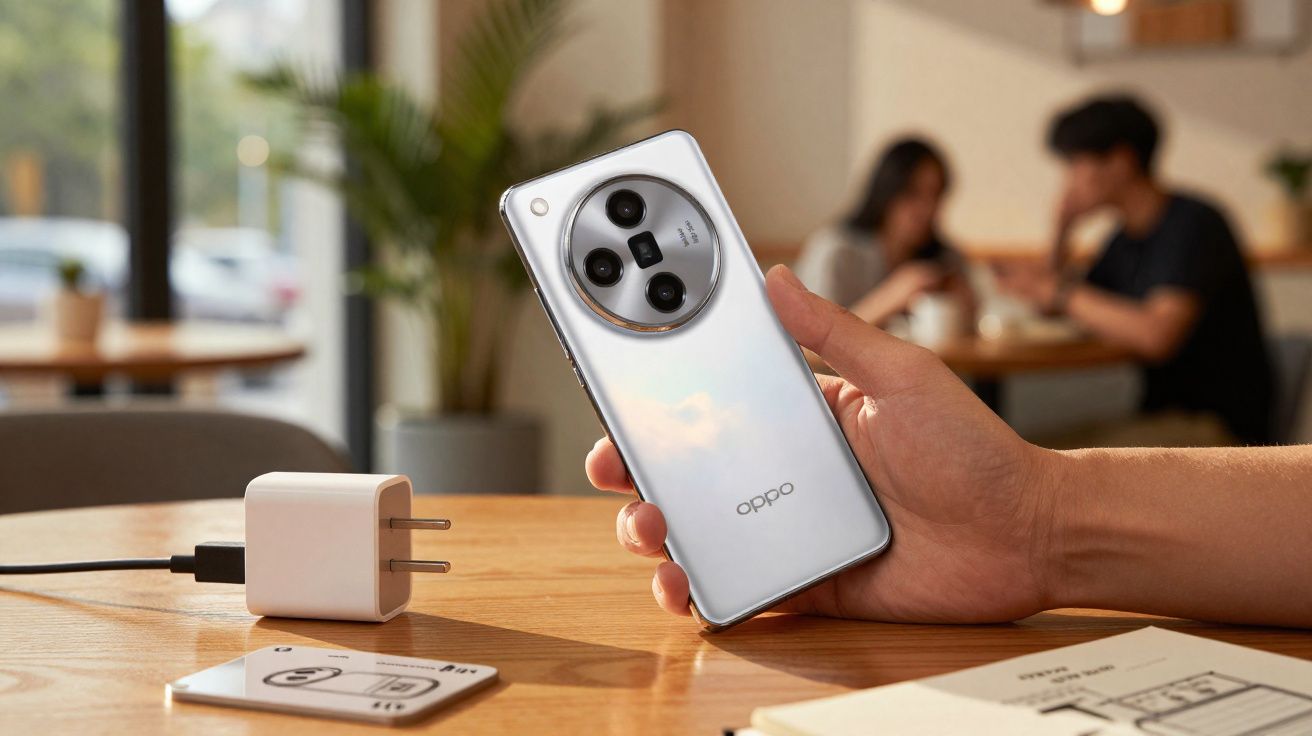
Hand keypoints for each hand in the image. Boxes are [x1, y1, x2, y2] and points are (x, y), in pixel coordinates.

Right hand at [585, 265, 1061, 623]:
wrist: (1026, 533)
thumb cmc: (975, 449)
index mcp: (800, 421)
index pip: (712, 412)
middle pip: (689, 478)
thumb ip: (836, 332)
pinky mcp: (809, 584)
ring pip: (701, 537)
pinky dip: (703, 596)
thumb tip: (777, 276)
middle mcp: (785, 476)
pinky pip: (743, 592)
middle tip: (619, 473)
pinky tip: (684, 588)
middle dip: (638, 477)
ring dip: (657, 536)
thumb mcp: (902, 375)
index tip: (621, 410)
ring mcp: (792, 533)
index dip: (659, 413)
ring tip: (651, 532)